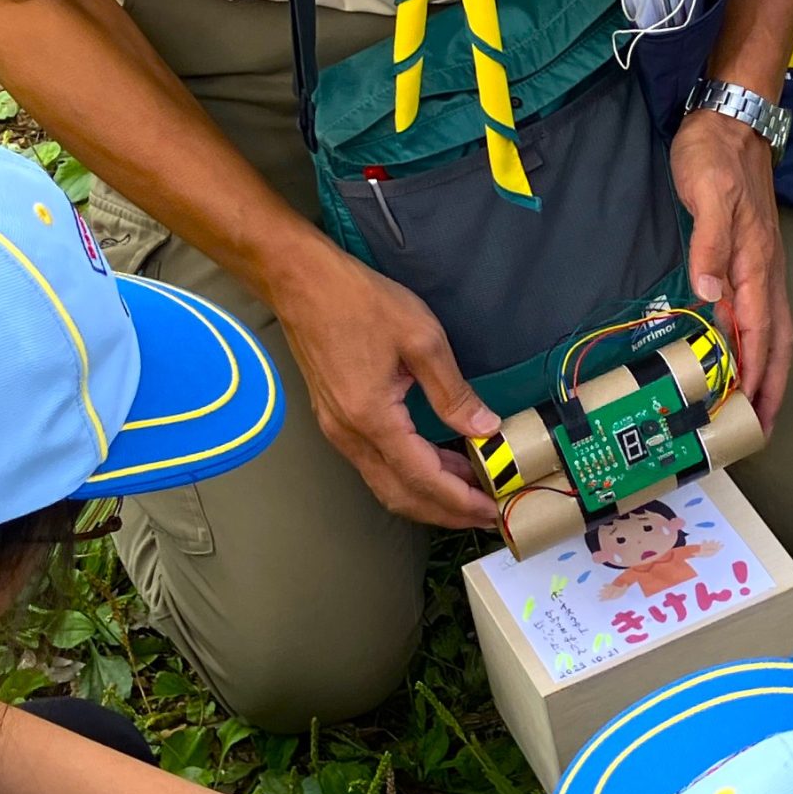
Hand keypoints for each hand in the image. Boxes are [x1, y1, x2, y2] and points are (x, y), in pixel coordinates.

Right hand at [269, 237, 497, 528]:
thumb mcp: (421, 338)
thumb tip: (483, 428)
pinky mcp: (336, 420)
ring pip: (386, 484)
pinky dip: (409, 474)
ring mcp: (338, 430)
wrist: (300, 282)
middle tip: (487, 511)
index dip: (460, 499)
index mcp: (372, 418)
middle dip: (446, 510)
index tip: (492, 509)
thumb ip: (453, 392)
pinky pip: (375, 464)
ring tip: (470, 489)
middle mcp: (350, 435)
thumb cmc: (358, 301)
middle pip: (402, 495)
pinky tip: (438, 462)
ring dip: (429, 494)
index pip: (423, 479)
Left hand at [671, 109, 792, 428]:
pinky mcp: (755, 257)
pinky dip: (760, 343)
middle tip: (763, 428)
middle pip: (778, 343)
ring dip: (771, 371)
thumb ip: (709, 247)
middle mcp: (766, 272)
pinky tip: (746, 353)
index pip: (758, 333)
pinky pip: (763, 313)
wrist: (731, 118)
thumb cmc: (714, 156)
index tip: (749, 412)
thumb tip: (711, 298)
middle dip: (774, 388)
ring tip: (760, 405)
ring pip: (775, 331)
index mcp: (755, 263)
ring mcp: (764, 266)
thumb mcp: (706, 197)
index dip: (755, 376)